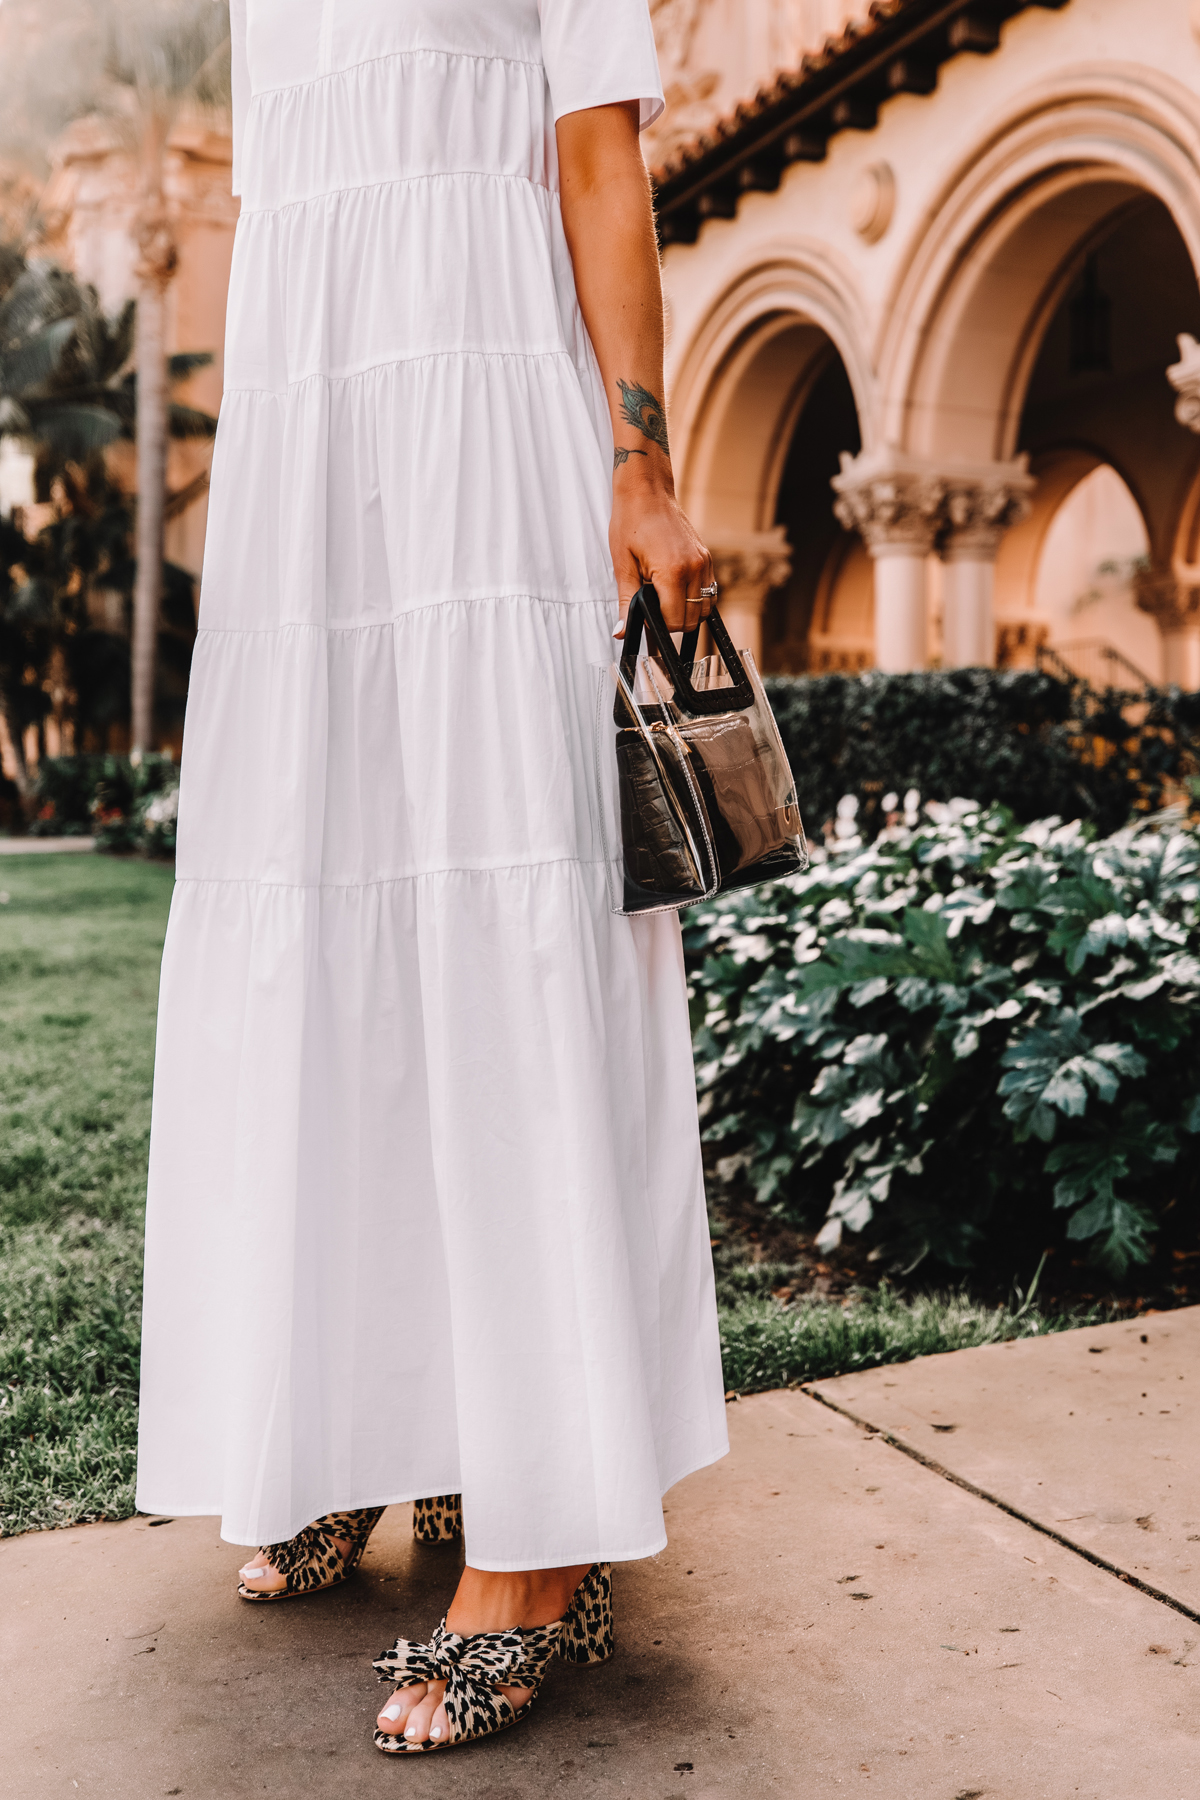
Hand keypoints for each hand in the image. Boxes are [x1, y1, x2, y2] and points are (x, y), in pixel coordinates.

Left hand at [610, 464, 714, 639]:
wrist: (647, 490)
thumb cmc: (631, 522)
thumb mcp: (622, 565)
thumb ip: (626, 602)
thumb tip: (621, 631)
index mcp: (673, 571)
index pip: (674, 620)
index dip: (657, 625)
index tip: (644, 614)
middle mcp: (695, 568)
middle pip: (691, 619)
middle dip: (671, 621)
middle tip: (652, 607)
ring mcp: (704, 563)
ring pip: (703, 609)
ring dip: (685, 612)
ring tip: (663, 598)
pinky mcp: (707, 558)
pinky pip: (709, 592)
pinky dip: (695, 599)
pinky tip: (675, 589)